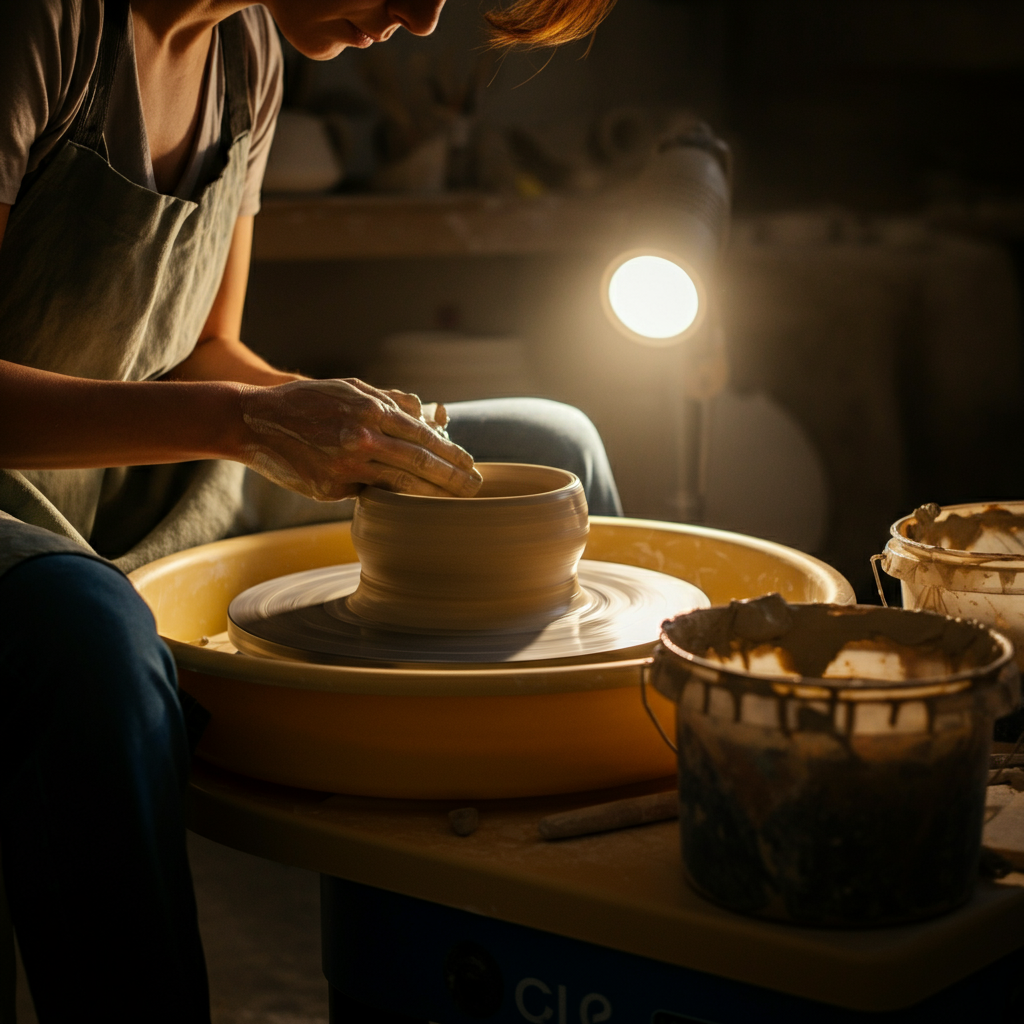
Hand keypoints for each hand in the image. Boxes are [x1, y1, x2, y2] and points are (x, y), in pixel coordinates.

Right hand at [238, 378, 481, 499]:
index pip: (423, 437)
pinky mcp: (329, 489)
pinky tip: (411, 505)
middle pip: (420, 464)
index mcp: (370, 410)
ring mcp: (345, 467)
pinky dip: (390, 497)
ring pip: (400, 486)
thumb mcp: (350, 387)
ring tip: (455, 501)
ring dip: (432, 495)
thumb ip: (390, 400)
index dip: (452, 454)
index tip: (471, 465)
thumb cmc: (309, 402)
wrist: (255, 422)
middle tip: (476, 488)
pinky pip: (368, 494)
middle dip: (453, 479)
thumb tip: (427, 413)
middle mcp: (361, 438)